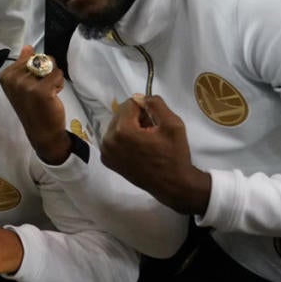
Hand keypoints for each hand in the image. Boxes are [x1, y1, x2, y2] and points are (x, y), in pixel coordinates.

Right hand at [0, 45, 70, 164]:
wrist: (41, 132)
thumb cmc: (33, 108)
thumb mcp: (22, 85)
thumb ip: (24, 65)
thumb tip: (27, 47)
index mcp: (6, 76)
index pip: (28, 56)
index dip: (36, 68)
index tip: (32, 84)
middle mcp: (13, 79)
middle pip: (40, 59)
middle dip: (46, 72)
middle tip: (42, 89)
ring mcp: (26, 85)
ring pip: (50, 66)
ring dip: (54, 78)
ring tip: (48, 92)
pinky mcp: (41, 90)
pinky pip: (57, 74)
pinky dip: (59, 83)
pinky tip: (54, 95)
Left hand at [101, 94, 211, 215]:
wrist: (172, 184)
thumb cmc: (174, 155)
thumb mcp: (173, 124)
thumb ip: (156, 104)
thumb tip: (140, 97)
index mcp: (123, 131)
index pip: (129, 104)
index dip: (144, 108)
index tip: (155, 120)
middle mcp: (108, 140)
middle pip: (120, 114)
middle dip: (136, 117)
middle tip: (152, 131)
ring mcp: (106, 151)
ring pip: (116, 126)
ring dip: (130, 127)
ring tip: (146, 140)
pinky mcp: (107, 160)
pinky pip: (113, 139)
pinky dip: (124, 139)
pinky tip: (138, 148)